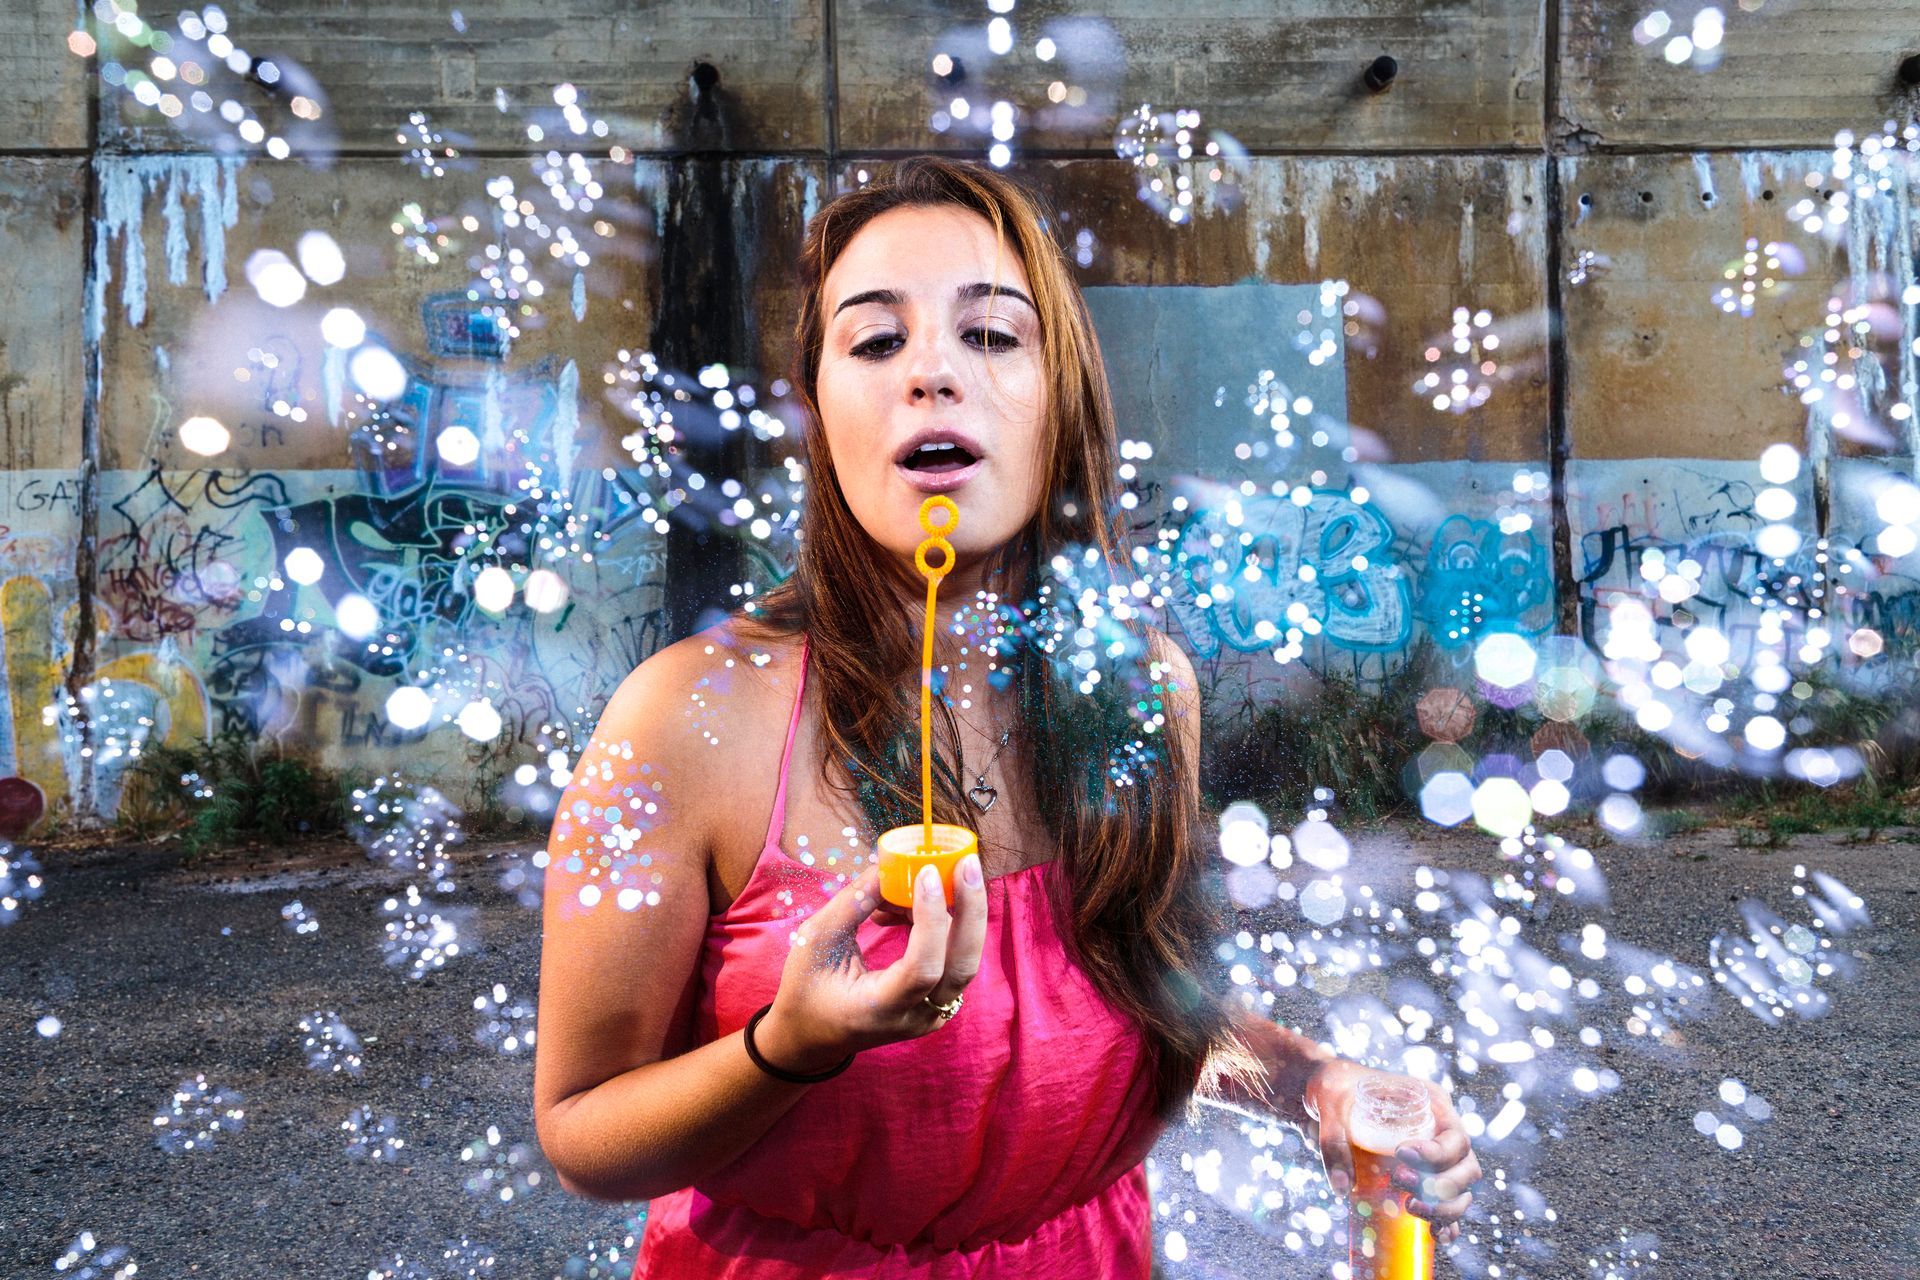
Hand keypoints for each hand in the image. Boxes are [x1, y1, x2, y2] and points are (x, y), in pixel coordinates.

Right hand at [757, 856, 987, 1073]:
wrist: (811, 1036)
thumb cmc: (806, 990)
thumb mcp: (815, 943)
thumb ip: (852, 904)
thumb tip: (888, 866)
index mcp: (879, 1010)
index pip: (922, 968)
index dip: (931, 918)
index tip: (926, 873)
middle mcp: (916, 1017)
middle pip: (962, 965)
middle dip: (971, 910)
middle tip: (967, 863)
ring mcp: (932, 1014)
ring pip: (961, 957)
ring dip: (948, 911)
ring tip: (907, 883)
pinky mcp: (937, 1002)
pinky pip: (950, 958)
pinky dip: (936, 924)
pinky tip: (902, 905)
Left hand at [1301, 1060, 1481, 1246]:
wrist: (1323, 1095)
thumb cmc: (1333, 1090)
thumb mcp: (1331, 1106)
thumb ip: (1334, 1142)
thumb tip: (1342, 1187)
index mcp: (1430, 1103)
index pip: (1455, 1135)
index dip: (1438, 1153)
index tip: (1402, 1156)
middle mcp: (1439, 1131)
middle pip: (1466, 1166)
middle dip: (1443, 1185)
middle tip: (1400, 1182)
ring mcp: (1435, 1157)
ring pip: (1462, 1189)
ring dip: (1445, 1206)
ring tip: (1411, 1207)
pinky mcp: (1422, 1177)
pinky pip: (1447, 1203)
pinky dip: (1446, 1221)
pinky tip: (1436, 1234)